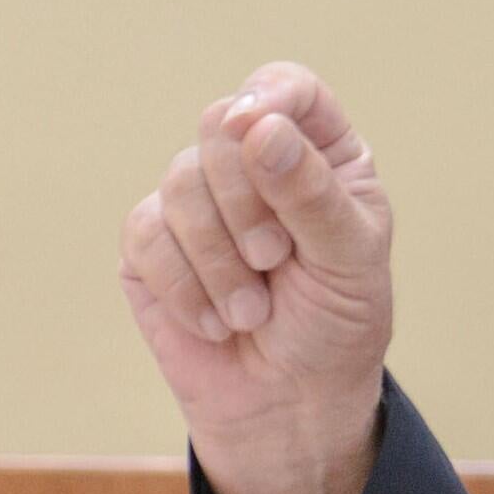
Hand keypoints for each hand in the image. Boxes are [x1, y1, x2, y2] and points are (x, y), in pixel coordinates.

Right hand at [119, 61, 394, 493]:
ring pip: (180, 181)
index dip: (269, 100)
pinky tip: (215, 322)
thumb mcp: (348, 259)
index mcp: (315, 152)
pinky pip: (145, 233)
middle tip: (275, 260)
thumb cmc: (336, 324)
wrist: (290, 405)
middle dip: (246, 200)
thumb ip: (310, 190)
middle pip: (220, 125)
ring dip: (218, 258)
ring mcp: (197, 200)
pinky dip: (183, 285)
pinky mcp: (150, 245)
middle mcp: (253, 163)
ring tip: (253, 311)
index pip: (284, 87)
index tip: (266, 135)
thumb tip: (258, 126)